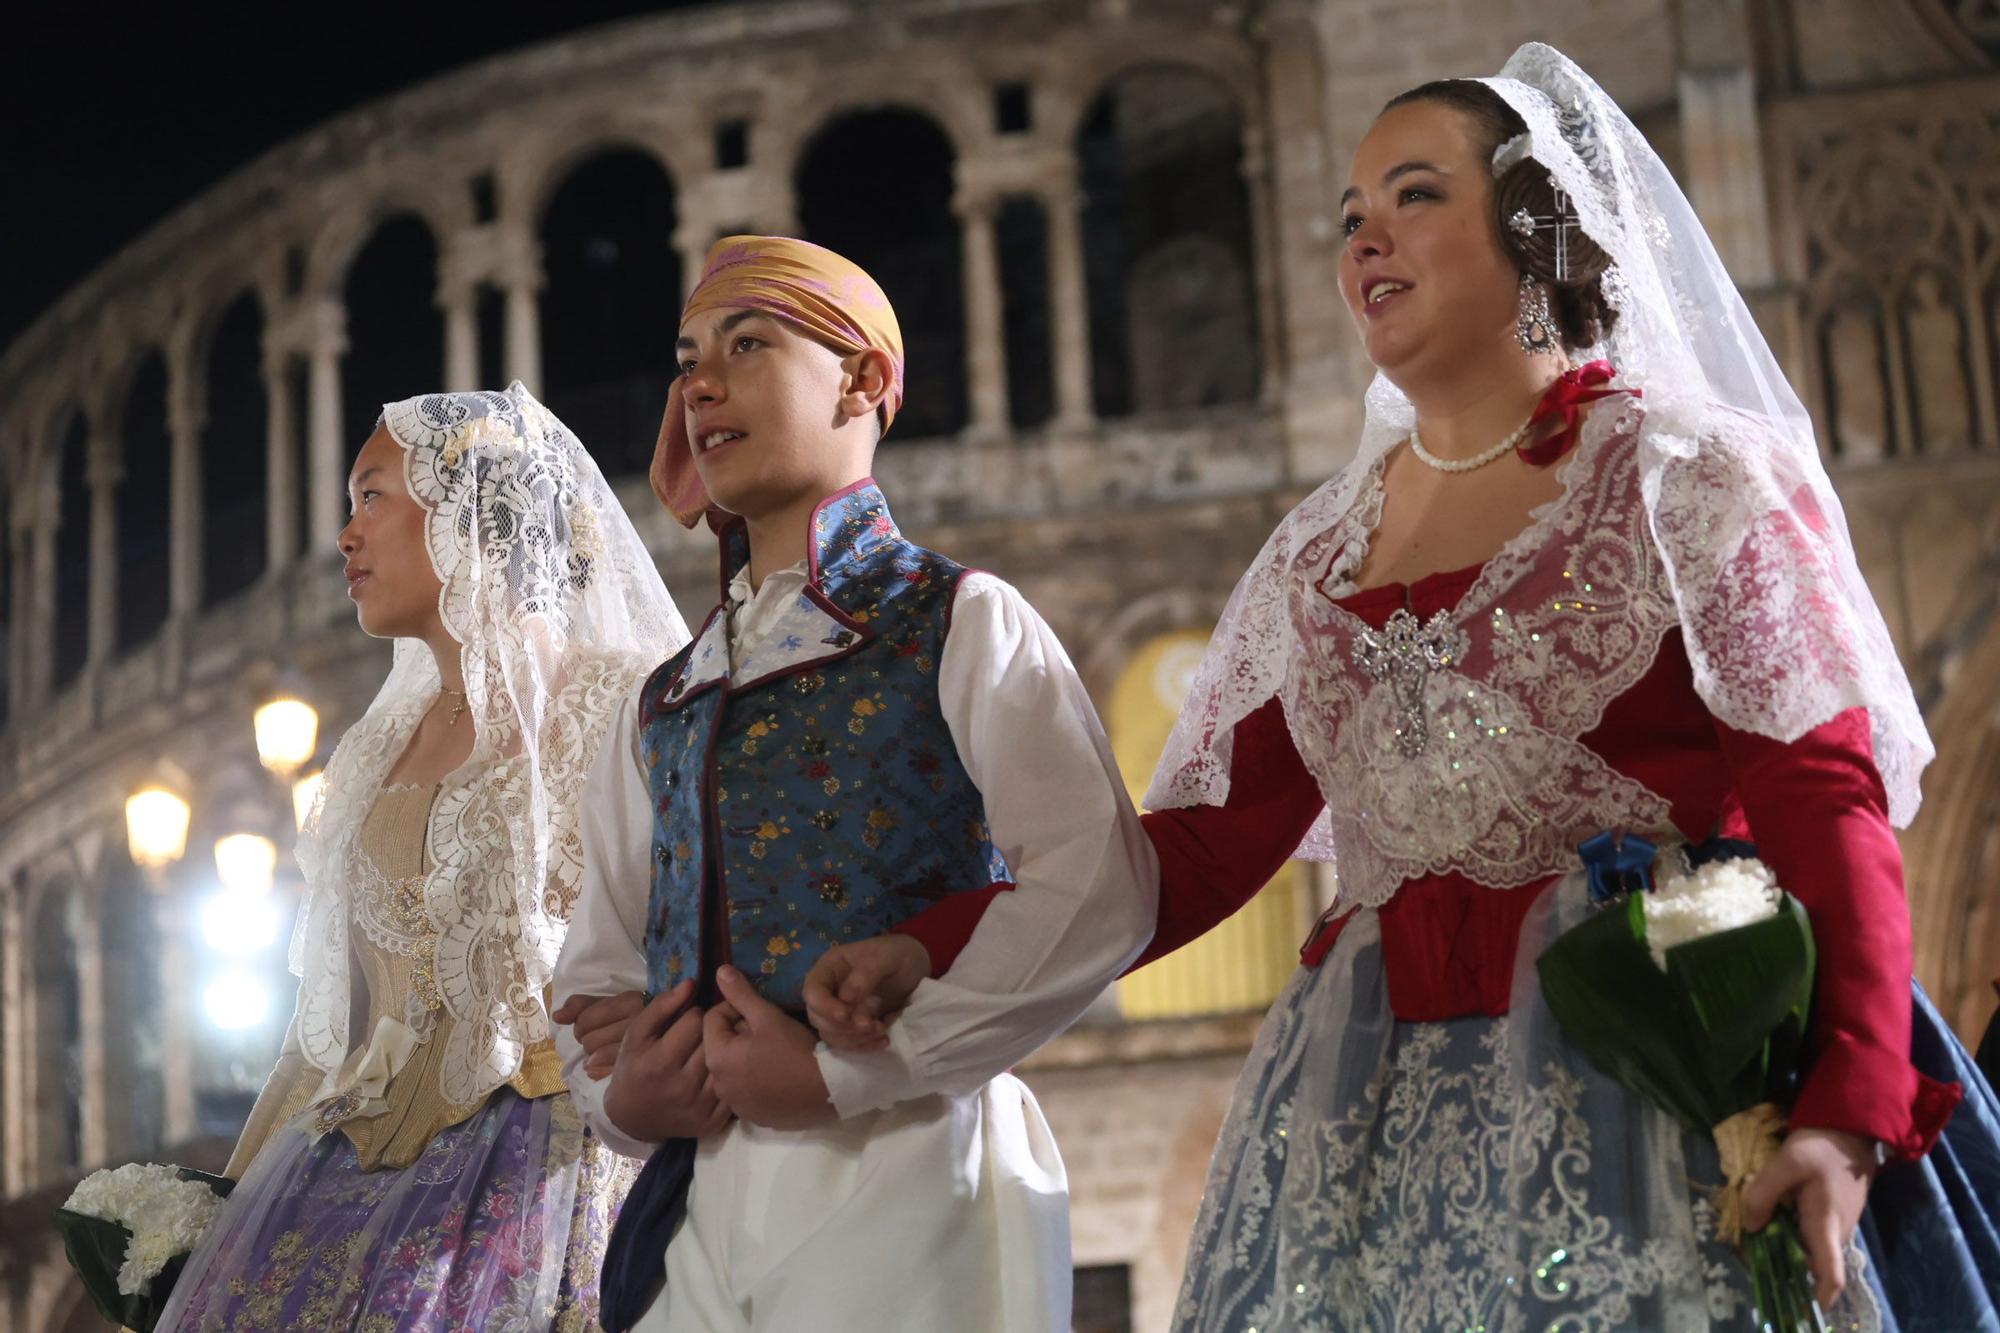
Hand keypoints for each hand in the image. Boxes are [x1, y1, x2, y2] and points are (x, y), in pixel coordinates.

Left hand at [552, 989, 648, 1079]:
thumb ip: (583, 1005)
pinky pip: (605, 1072)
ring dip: (592, 1056)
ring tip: (602, 1051)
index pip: (586, 1019)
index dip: (581, 1023)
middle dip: (587, 1040)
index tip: (591, 1024)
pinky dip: (597, 1070)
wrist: (672, 1032)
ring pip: (595, 1057)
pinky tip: (601, 1066)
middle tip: (599, 1038)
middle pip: (589, 1040)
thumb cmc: (637, 1015)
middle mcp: (638, 1023)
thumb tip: (557, 1017)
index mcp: (631, 1002)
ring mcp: (641, 1048)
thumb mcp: (613, 1002)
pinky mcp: (640, 1067)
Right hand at [601, 981, 731, 1142]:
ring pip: (727, 1064)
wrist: (632, 1119)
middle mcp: (683, 1086)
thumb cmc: (633, 1069)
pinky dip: (732, 1076)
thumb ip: (661, 1007)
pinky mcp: (712, 1122)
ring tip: (721, 1046)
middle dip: (714, 1030)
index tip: (691, 1019)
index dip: (694, 1014)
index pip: (695, 1021)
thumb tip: (691, 982)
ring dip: (728, 1051)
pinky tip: (725, 1069)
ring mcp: (699, 1106)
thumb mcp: (636, 1035)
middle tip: (711, 1030)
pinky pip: (732, 1088)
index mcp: (661, 1061)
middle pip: (714, 1041)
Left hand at [704, 967, 836, 1129]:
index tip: (758, 1009)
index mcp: (717, 1057)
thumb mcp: (768, 1016)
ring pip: (733, 1070)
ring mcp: (736, 1105)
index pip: (712, 1020)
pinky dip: (756, 1080)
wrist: (827, 1089)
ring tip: (773, 1050)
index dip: (734, 1008)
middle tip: (767, 1029)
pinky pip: (746, 1091)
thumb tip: (720, 971)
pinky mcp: (753, 1116)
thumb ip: (741, 993)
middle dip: (738, 1033)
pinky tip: (778, 1074)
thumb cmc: (794, 1048)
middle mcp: (719, 1085)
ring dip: (746, 1057)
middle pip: (721, 1046)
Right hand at [803, 933, 929, 1051]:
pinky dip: (864, 1045)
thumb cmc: (898, 955)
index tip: (845, 1014)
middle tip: (872, 1025)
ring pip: (831, 1034)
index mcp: (830, 967)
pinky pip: (848, 1043)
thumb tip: (845, 999)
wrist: (916, 968)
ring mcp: (840, 1010)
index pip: (812, 991)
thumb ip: (866, 974)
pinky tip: (885, 1040)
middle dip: (843, 1027)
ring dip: (855, 1038)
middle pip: (817, 1017)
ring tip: (881, 1030)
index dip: (824, 1006)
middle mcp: (829, 990)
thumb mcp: (886, 957)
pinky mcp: (853, 1026)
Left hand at [1742, 1127, 1876, 1309]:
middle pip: (1814, 1264)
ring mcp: (1838, 1226)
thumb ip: (1763, 1194)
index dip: (1820, 1296)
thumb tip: (1752, 1227)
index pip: (1831, 1274)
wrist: (1850, 1132)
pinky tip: (1776, 1219)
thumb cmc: (1821, 1148)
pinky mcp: (1834, 1217)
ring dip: (1789, 1249)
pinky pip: (1814, 1236)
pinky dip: (1795, 1235)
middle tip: (1757, 1255)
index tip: (1804, 1308)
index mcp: (1826, 1225)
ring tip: (1762, 1233)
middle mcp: (1836, 1233)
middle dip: (1788, 1268)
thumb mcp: (1786, 1163)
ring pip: (1812, 1250)